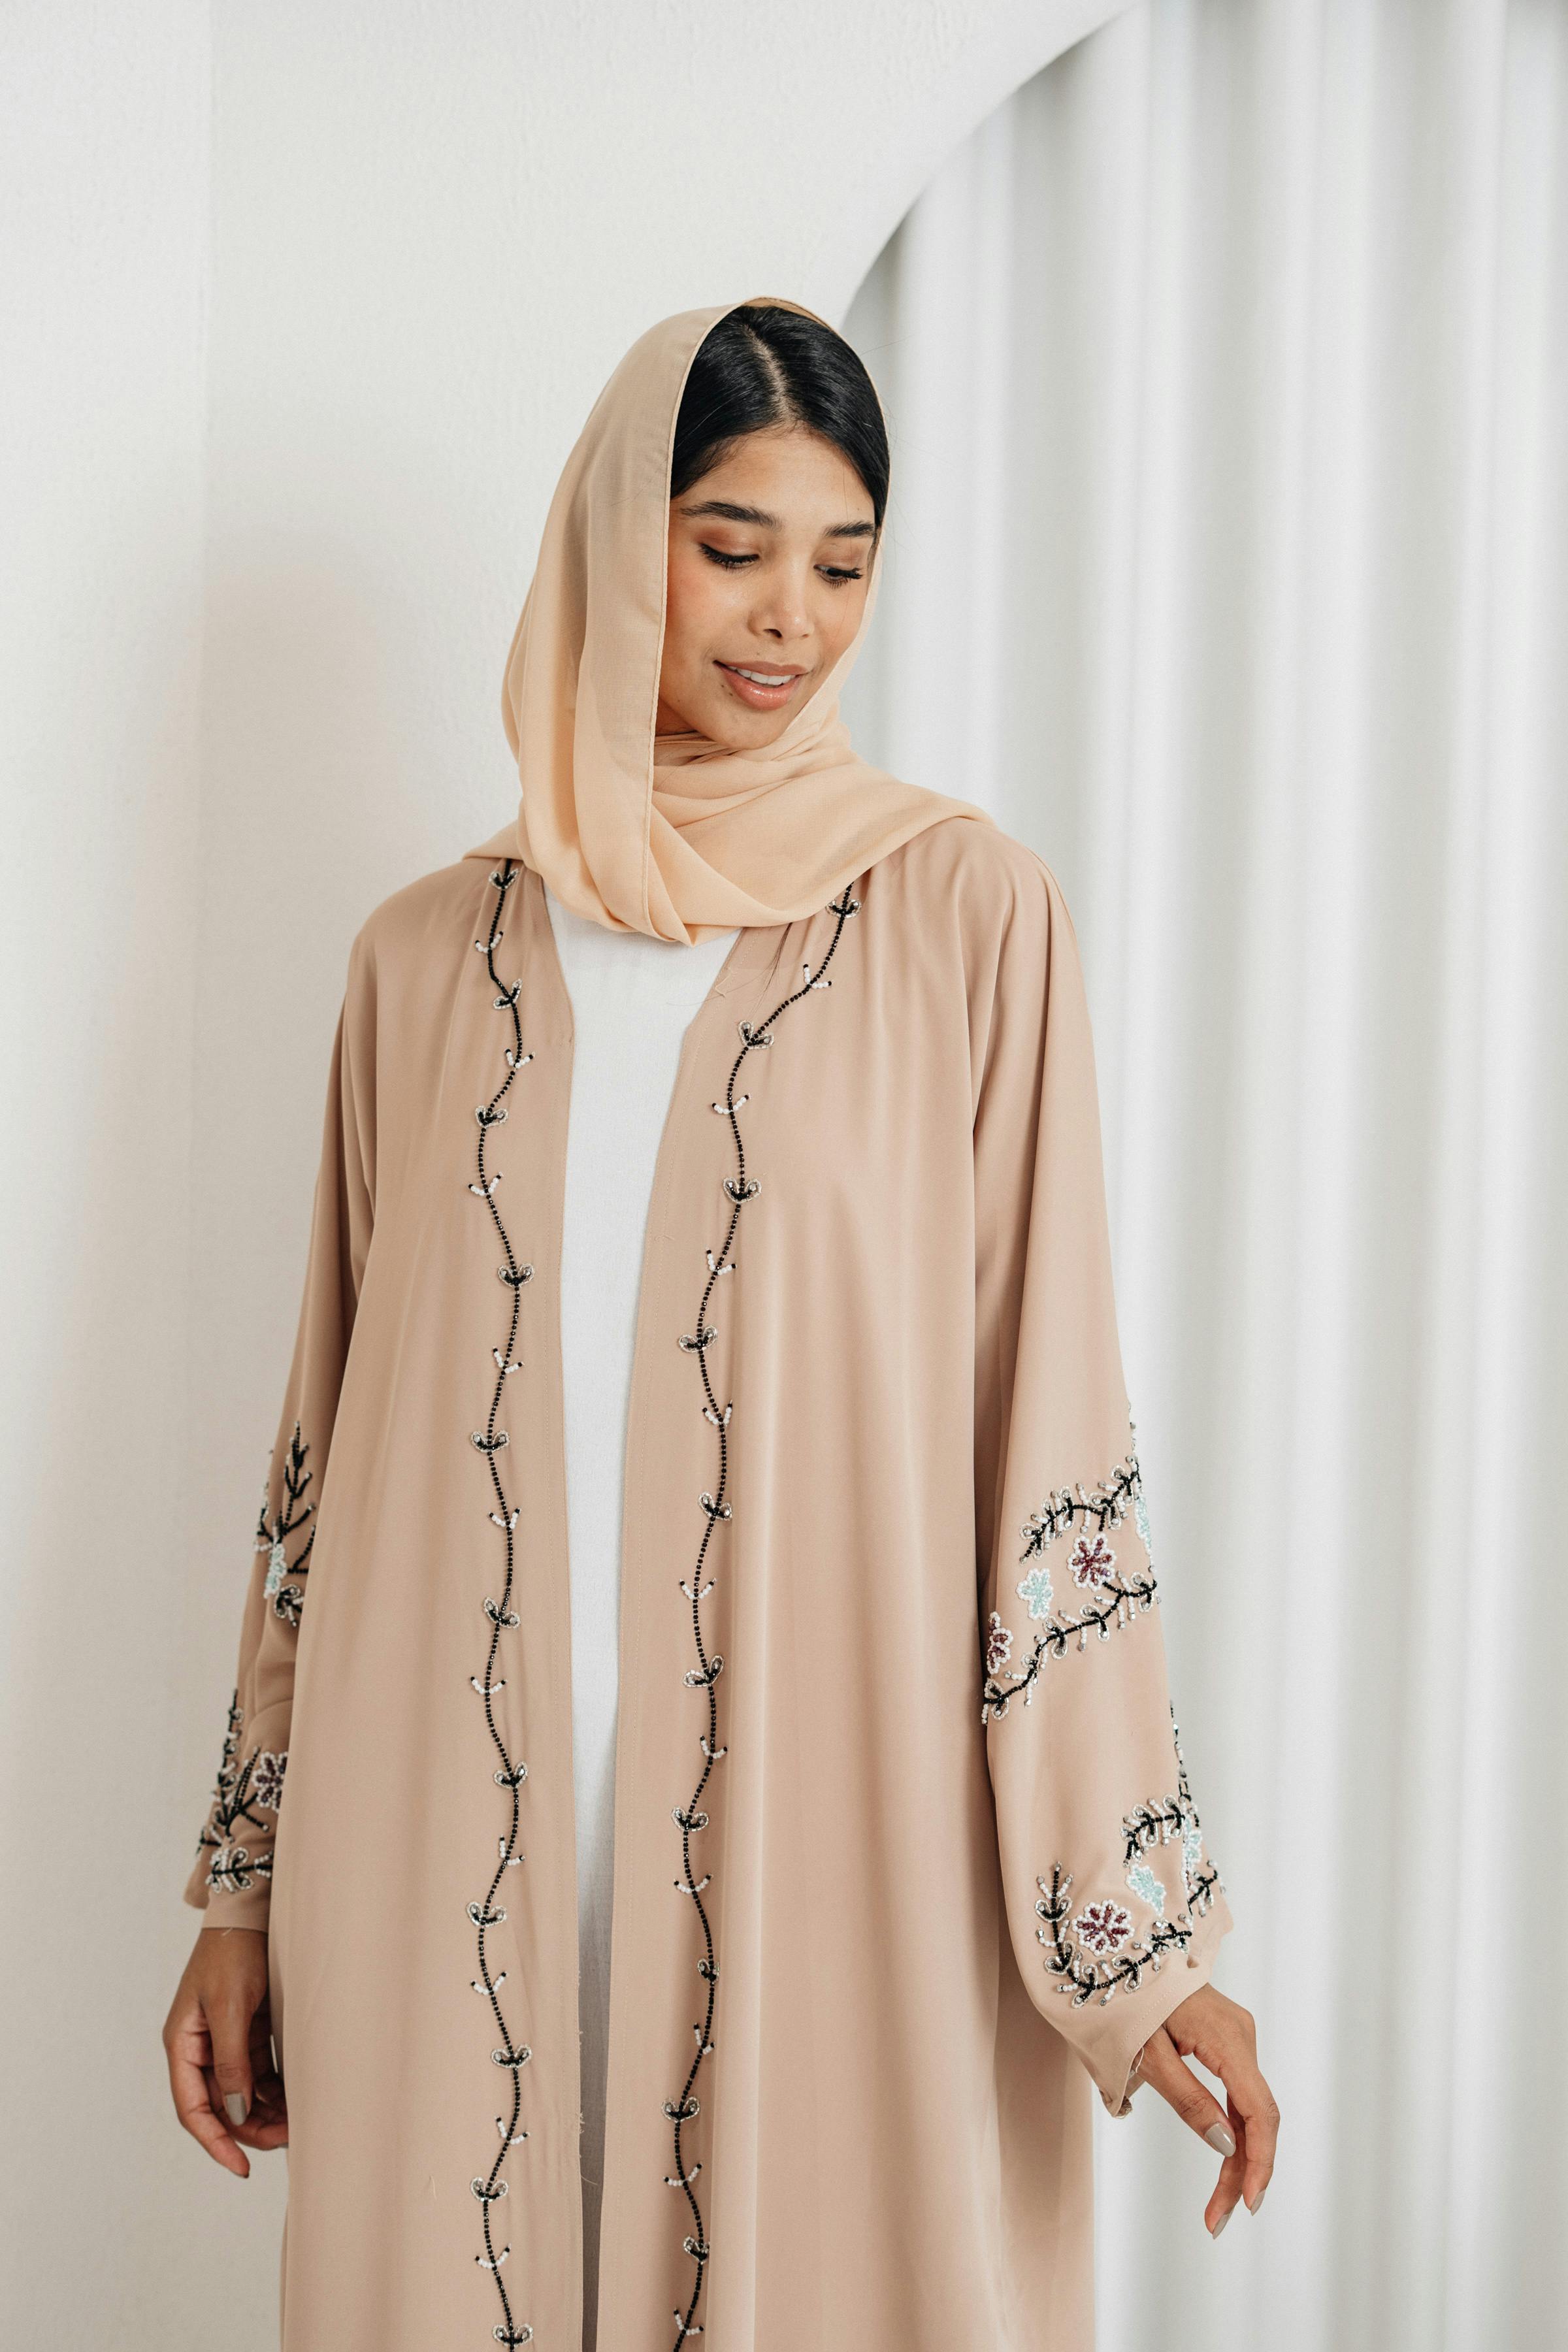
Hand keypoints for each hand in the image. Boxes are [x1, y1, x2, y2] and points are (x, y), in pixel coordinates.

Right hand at [163, 1926, 288, 2175]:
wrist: (252, 1911)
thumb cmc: (233, 1953)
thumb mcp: (230, 2008)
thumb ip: (230, 2061)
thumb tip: (235, 2110)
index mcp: (182, 2044)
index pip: (192, 2109)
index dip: (215, 2142)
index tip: (241, 2166)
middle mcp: (199, 2048)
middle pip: (219, 2106)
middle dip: (249, 2129)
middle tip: (285, 2141)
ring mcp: (223, 2041)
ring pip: (241, 2093)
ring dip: (265, 2113)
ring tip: (296, 2126)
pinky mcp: (247, 2032)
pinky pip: (259, 2073)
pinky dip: (275, 2090)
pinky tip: (296, 2101)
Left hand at [1134, 1983, 1275, 2235]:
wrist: (1115, 1951)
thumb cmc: (1123, 1999)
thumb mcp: (1147, 2054)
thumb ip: (1188, 2099)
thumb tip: (1226, 2147)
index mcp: (1226, 2036)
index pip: (1259, 2110)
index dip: (1259, 2161)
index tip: (1247, 2204)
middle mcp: (1241, 2035)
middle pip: (1255, 2115)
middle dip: (1242, 2170)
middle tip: (1217, 2220)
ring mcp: (1236, 2036)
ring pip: (1248, 2108)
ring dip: (1237, 2156)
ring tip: (1216, 2207)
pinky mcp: (1226, 2040)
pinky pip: (1237, 2092)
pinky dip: (1231, 2129)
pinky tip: (1225, 2161)